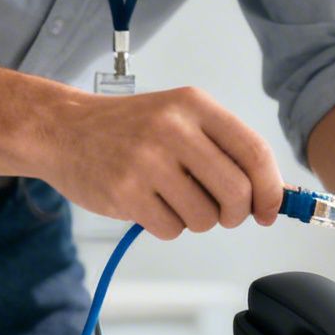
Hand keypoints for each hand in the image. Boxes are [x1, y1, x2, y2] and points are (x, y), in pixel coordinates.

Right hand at [44, 87, 283, 241]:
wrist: (62, 129)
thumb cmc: (130, 129)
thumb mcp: (180, 119)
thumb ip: (225, 149)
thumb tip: (272, 195)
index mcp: (195, 105)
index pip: (255, 152)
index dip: (271, 189)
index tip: (271, 210)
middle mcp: (173, 128)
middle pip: (236, 192)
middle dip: (237, 214)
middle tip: (222, 213)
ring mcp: (147, 161)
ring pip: (205, 217)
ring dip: (198, 221)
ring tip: (175, 200)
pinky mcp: (125, 192)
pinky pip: (171, 229)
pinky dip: (167, 226)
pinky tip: (150, 204)